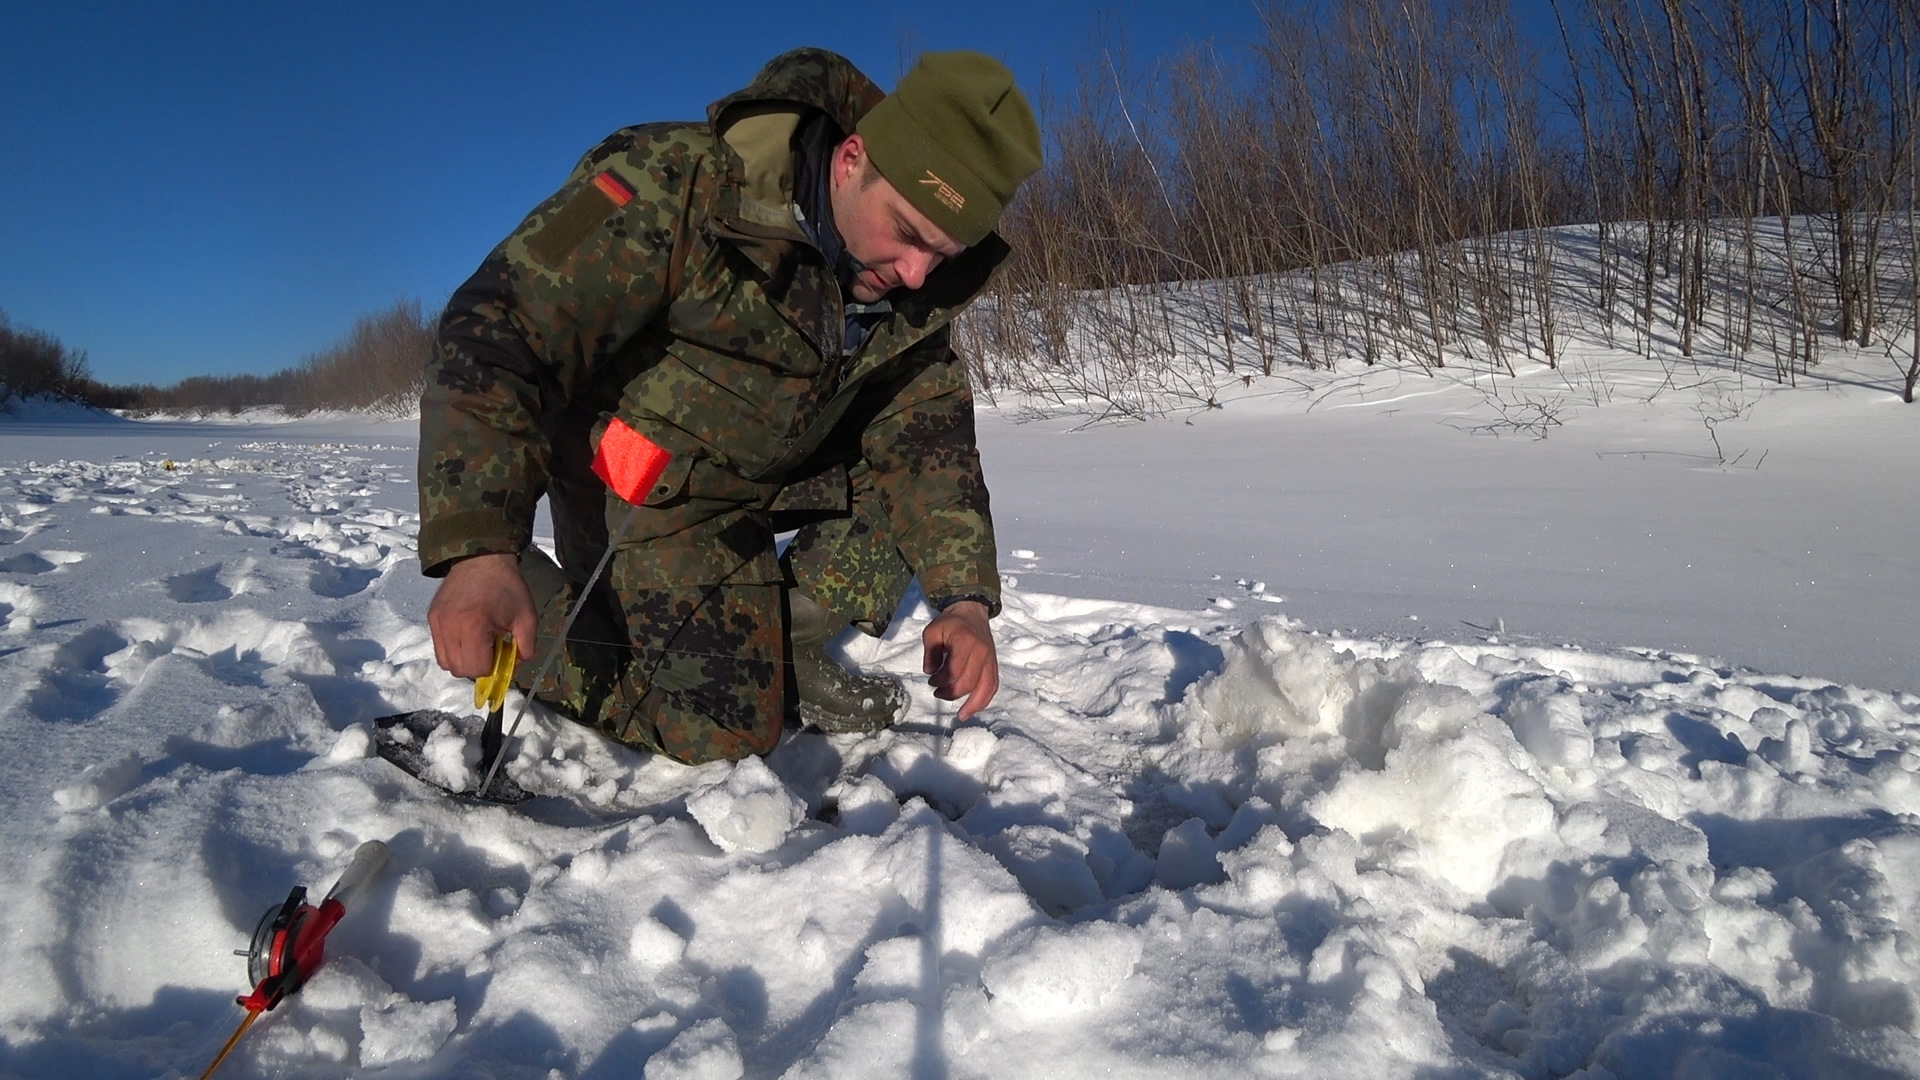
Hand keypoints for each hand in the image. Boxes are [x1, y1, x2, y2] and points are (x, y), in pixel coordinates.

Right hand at [427, 553, 535, 677]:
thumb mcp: (526, 617)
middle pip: (459, 669)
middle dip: (477, 666)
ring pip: (446, 662)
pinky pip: (439, 648)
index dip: (492, 667)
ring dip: (463, 660)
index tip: (500, 653)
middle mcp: (450, 627)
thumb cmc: (507, 586)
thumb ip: (525, 647)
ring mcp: (437, 623)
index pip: (477, 668)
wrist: (481, 558)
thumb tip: (517, 665)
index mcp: (474, 626)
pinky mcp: (431, 618)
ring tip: (477, 642)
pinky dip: (453, 649)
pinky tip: (466, 636)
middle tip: (490, 648)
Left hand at [921, 600, 997, 720]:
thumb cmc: (950, 622)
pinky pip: (993, 686)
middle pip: (969, 682)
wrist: (972, 611)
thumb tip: (931, 673)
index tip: (931, 680)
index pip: (954, 670)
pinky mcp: (994, 665)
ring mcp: (990, 659)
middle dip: (951, 693)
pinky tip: (973, 708)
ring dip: (972, 705)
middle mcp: (981, 652)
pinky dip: (984, 700)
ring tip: (961, 715)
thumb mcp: (932, 631)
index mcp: (965, 642)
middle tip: (938, 692)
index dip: (941, 681)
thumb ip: (930, 653)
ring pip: (985, 688)